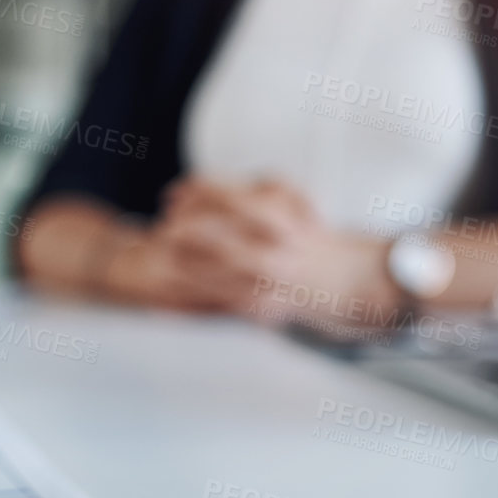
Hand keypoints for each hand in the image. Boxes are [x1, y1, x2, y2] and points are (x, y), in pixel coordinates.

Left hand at [151, 177, 400, 324]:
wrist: (341, 280)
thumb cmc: (304, 231)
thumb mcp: (287, 197)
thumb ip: (246, 186)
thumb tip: (190, 190)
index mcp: (282, 221)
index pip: (229, 200)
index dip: (195, 194)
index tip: (171, 194)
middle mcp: (275, 253)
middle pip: (217, 240)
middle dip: (183, 232)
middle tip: (160, 226)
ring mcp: (269, 285)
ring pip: (214, 276)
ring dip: (180, 266)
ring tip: (156, 256)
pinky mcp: (262, 311)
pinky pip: (219, 304)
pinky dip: (190, 297)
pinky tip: (167, 290)